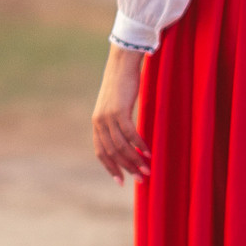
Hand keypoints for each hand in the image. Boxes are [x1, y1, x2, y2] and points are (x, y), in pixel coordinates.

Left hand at [92, 45, 149, 181]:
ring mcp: (108, 117)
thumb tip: (126, 138)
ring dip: (135, 160)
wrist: (121, 63)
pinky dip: (139, 145)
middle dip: (127, 168)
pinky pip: (130, 134)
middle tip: (141, 179)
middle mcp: (99, 122)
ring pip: (121, 146)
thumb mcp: (115, 106)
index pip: (101, 152)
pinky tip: (149, 152)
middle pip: (112, 153)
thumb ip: (116, 122)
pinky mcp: (119, 111)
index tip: (121, 182)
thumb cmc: (122, 85)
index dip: (110, 168)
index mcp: (96, 123)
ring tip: (147, 170)